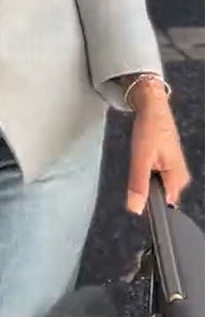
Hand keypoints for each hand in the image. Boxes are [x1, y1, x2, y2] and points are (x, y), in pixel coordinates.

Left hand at [126, 80, 191, 214]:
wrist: (152, 107)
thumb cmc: (149, 128)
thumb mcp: (140, 158)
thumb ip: (138, 184)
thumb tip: (136, 209)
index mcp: (178, 179)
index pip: (164, 207)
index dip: (147, 202)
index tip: (136, 192)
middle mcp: (180, 178)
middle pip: (159, 196)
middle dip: (145, 187)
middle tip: (139, 167)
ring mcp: (175, 170)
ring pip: (156, 185)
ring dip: (145, 176)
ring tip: (142, 159)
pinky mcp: (169, 164)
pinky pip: (156, 176)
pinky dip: (147, 169)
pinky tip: (145, 158)